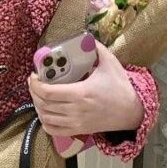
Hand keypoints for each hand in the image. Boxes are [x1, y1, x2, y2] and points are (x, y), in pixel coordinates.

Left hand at [27, 41, 143, 137]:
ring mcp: (77, 123)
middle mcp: (76, 110)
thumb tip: (85, 36)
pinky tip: (46, 112)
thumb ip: (96, 48)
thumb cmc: (120, 87)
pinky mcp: (79, 131)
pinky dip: (45, 122)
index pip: (48, 92)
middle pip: (43, 105)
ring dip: (37, 106)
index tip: (34, 75)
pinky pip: (54, 131)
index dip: (35, 84)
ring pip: (46, 118)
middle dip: (33, 92)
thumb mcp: (110, 63)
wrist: (133, 112)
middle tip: (34, 82)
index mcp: (81, 93)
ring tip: (38, 95)